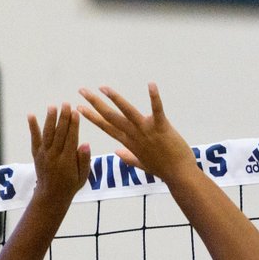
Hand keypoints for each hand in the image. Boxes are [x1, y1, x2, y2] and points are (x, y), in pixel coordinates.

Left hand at [28, 103, 89, 203]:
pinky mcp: (36, 154)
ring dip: (49, 119)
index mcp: (67, 161)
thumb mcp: (83, 176)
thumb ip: (84, 159)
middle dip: (63, 118)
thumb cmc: (71, 185)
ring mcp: (44, 154)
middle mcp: (54, 156)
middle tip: (66, 104)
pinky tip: (31, 116)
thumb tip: (85, 143)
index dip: (74, 125)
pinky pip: (34, 139)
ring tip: (52, 106)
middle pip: (59, 133)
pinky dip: (32, 127)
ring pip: (47, 134)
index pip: (71, 138)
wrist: (51, 196)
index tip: (75, 112)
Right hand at [78, 83, 196, 180]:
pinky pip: (157, 109)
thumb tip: (117, 152)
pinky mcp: (162, 127)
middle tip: (82, 91)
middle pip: (110, 117)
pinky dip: (154, 97)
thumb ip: (128, 157)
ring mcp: (147, 130)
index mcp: (129, 142)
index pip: (106, 127)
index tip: (79, 108)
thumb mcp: (142, 164)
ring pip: (127, 111)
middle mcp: (134, 135)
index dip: (92, 117)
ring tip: (103, 87)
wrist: (179, 175)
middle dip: (95, 103)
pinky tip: (150, 84)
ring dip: (115, 98)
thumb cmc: (163, 169)